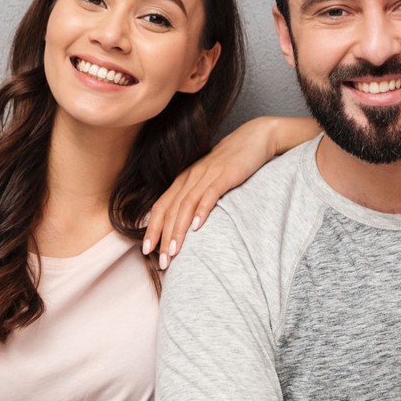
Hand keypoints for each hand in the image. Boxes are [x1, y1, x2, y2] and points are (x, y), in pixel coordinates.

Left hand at [140, 120, 278, 268]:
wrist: (253, 138)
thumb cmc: (231, 163)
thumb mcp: (208, 180)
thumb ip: (196, 197)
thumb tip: (187, 224)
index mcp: (183, 180)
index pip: (161, 207)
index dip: (152, 229)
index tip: (147, 251)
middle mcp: (190, 177)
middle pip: (170, 210)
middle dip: (163, 237)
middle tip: (161, 262)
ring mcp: (207, 175)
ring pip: (185, 205)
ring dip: (178, 230)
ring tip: (174, 252)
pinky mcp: (225, 174)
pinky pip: (210, 194)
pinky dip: (201, 211)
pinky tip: (197, 227)